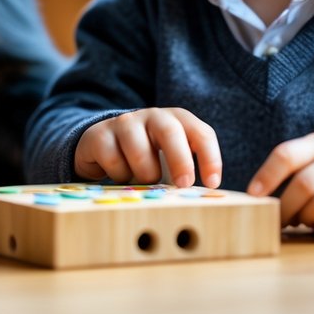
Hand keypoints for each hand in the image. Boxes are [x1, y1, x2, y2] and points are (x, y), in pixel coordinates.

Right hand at [74, 107, 221, 188]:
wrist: (103, 145)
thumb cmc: (146, 157)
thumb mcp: (169, 160)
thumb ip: (185, 172)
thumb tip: (202, 198)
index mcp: (176, 120)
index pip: (201, 133)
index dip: (210, 157)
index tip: (212, 183)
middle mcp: (152, 116)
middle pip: (170, 131)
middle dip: (180, 160)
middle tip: (183, 185)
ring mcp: (124, 122)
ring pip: (139, 151)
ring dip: (145, 174)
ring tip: (143, 180)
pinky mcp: (100, 134)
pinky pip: (113, 161)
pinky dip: (119, 175)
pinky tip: (119, 174)